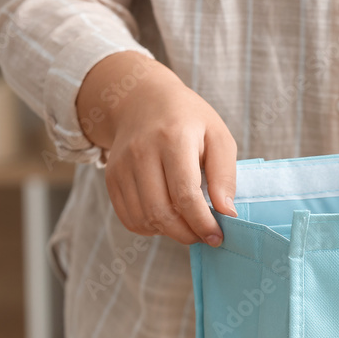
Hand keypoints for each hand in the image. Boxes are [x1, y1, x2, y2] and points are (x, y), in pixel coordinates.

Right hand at [76, 52, 237, 245]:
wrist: (143, 101)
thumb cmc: (189, 120)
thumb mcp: (218, 136)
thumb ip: (225, 175)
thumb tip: (226, 213)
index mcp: (173, 138)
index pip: (185, 195)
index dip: (202, 223)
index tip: (217, 236)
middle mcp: (141, 152)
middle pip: (161, 212)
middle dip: (187, 233)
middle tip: (204, 235)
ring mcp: (122, 166)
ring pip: (144, 219)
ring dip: (169, 233)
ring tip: (188, 225)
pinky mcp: (111, 178)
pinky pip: (129, 218)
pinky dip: (150, 228)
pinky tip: (166, 218)